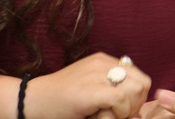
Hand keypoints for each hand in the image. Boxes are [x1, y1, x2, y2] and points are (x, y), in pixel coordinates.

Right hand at [25, 52, 149, 118]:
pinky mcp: (90, 89)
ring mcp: (96, 74)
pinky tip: (100, 117)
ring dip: (126, 110)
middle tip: (117, 116)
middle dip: (135, 104)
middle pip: (142, 83)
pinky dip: (117, 114)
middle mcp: (102, 63)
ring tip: (107, 116)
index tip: (121, 111)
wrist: (32, 102)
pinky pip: (121, 99)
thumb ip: (109, 88)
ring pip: (136, 90)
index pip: (138, 77)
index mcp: (103, 61)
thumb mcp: (88, 88)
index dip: (135, 98)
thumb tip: (136, 105)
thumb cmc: (59, 102)